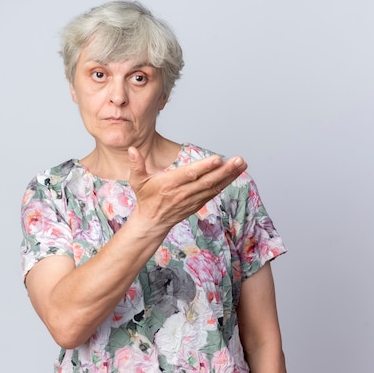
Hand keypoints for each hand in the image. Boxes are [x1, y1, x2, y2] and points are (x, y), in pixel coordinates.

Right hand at [127, 147, 246, 229]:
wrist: (152, 222)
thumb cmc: (146, 198)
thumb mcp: (137, 182)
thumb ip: (136, 165)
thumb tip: (132, 150)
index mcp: (169, 185)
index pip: (189, 175)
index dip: (204, 167)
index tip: (217, 159)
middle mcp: (183, 193)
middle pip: (206, 181)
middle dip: (224, 171)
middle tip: (239, 160)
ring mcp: (192, 200)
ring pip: (213, 186)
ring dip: (229, 176)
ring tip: (241, 164)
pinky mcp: (198, 203)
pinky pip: (213, 192)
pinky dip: (225, 183)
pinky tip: (235, 174)